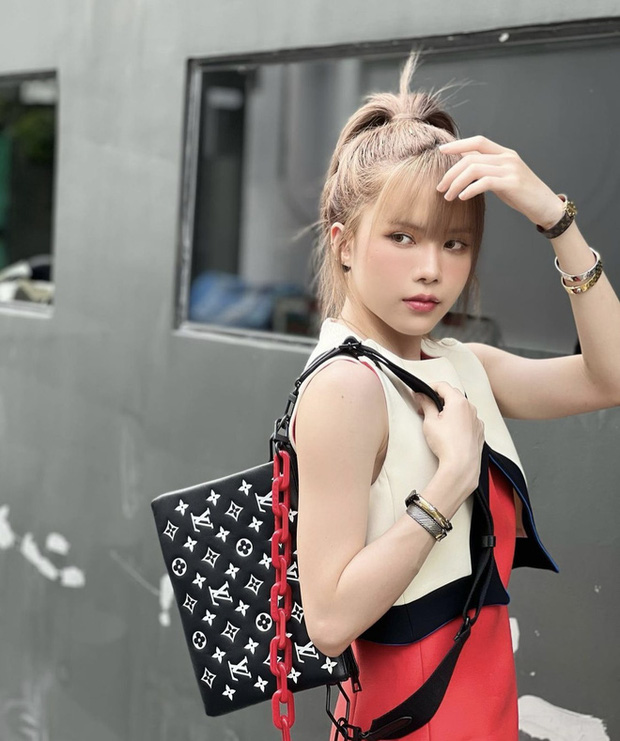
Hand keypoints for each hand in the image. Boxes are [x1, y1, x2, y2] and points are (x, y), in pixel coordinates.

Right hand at [415, 382, 484, 493]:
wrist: (461, 465)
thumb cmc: (447, 444)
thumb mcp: (430, 422)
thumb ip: (426, 405)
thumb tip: (422, 396)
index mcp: (458, 402)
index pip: (442, 386)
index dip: (429, 387)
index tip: (421, 393)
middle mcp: (470, 408)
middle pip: (453, 395)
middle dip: (438, 398)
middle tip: (425, 406)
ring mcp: (476, 420)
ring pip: (461, 408)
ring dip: (449, 409)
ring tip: (437, 420)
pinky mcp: (479, 431)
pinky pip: (468, 420)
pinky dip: (459, 420)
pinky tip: (450, 430)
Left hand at [435, 135, 564, 229]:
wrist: (545, 205)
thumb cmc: (521, 193)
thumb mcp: (502, 176)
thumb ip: (486, 167)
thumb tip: (463, 161)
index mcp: (504, 153)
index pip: (478, 141)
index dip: (458, 144)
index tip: (441, 150)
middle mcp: (507, 158)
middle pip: (471, 158)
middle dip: (451, 173)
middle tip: (440, 187)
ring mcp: (510, 169)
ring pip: (474, 169)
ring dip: (456, 183)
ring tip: (448, 196)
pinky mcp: (512, 183)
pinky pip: (484, 182)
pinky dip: (470, 189)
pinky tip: (462, 197)